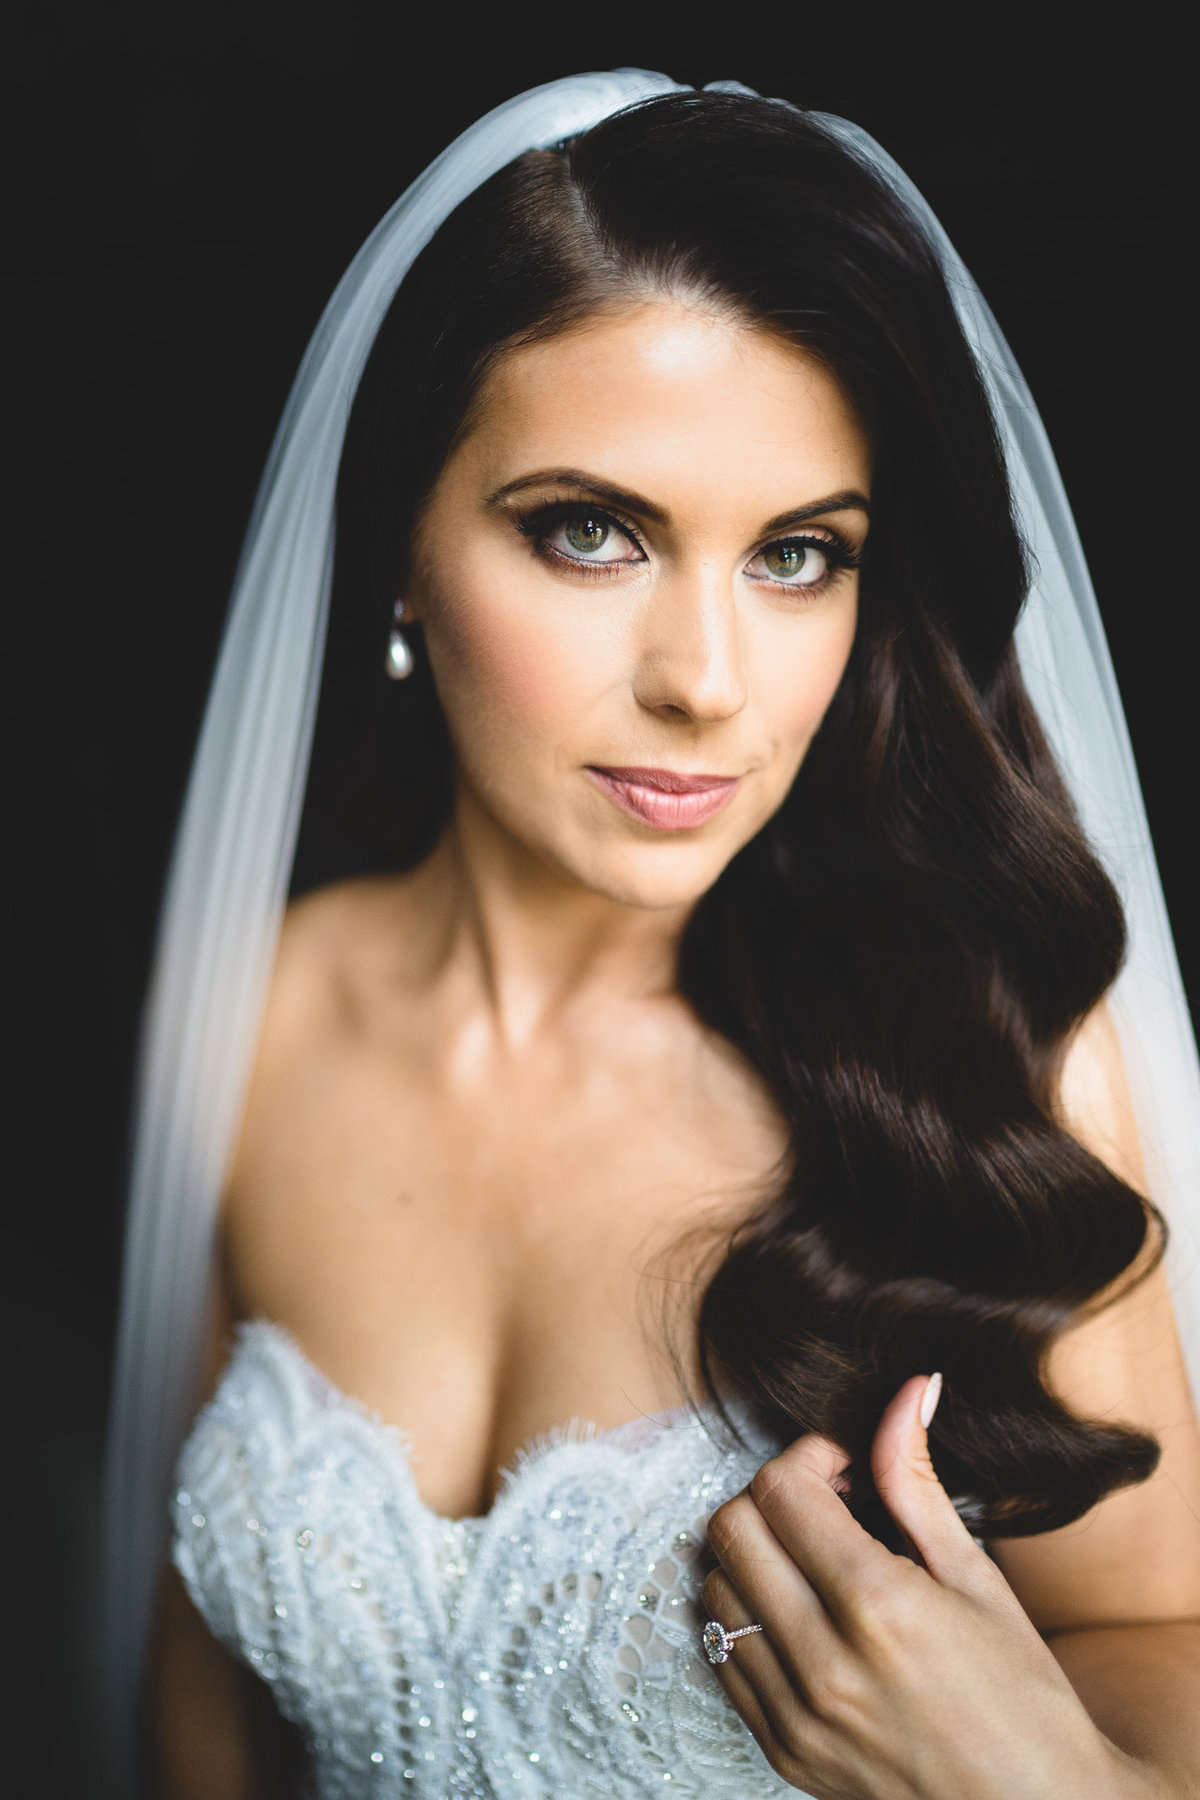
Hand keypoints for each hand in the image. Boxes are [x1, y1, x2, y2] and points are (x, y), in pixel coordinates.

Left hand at [702, 1376, 1153, 1799]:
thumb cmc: (1022, 1696)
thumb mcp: (977, 1578)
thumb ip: (916, 1481)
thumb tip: (907, 1389)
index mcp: (877, 1607)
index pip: (778, 1488)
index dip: (808, 1458)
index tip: (845, 1469)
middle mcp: (823, 1663)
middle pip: (731, 1528)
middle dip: (773, 1498)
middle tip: (827, 1509)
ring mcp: (794, 1714)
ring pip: (716, 1589)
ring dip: (754, 1558)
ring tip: (816, 1564)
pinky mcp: (780, 1749)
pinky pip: (721, 1657)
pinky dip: (748, 1619)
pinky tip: (802, 1616)